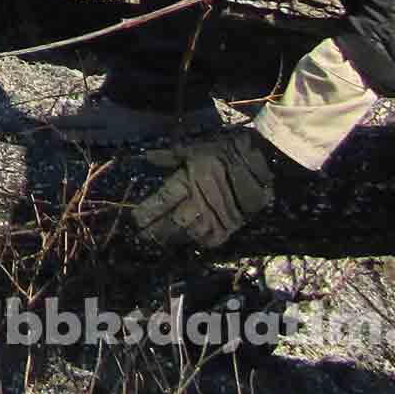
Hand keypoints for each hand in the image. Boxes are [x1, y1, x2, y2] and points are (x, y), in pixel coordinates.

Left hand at [132, 128, 278, 250]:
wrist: (259, 163)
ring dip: (172, 239)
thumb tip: (146, 157)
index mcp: (188, 181)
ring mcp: (216, 215)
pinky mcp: (230, 225)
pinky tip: (187, 243)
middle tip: (142, 237)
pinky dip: (197, 242)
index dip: (148, 212)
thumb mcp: (194, 149)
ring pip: (189, 234)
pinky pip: (210, 240)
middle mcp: (199, 201)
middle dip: (156, 231)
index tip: (135, 220)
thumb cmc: (223, 152)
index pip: (162, 201)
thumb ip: (169, 157)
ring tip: (158, 244)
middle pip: (173, 222)